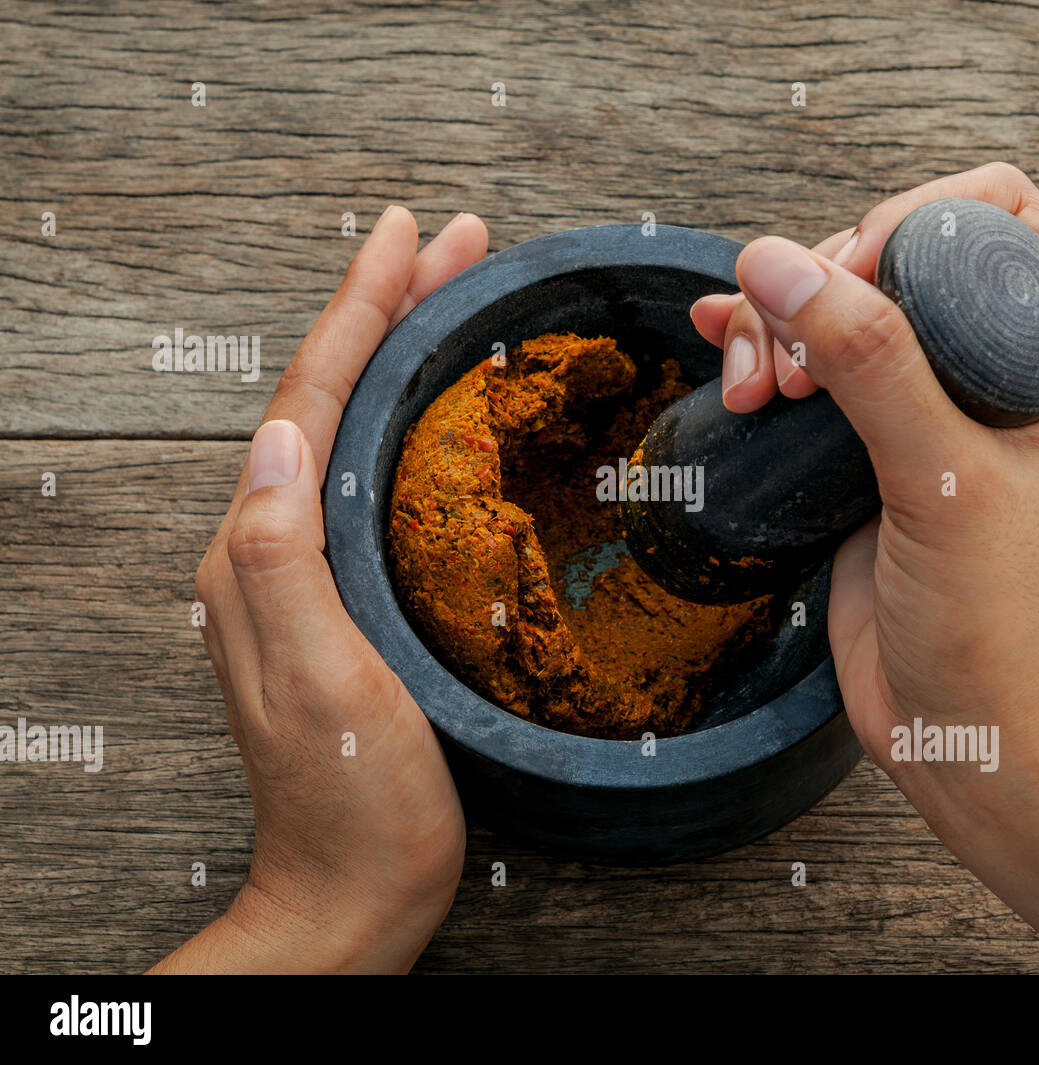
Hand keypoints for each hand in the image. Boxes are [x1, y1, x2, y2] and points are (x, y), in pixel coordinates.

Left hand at [153, 207, 488, 972]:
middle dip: (386, 309)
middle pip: (329, 397)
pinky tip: (442, 406)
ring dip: (398, 350)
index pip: (309, 403)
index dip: (359, 312)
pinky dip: (407, 418)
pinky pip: (374, 476)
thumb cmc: (353, 803)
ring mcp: (312, 573)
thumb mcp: (321, 684)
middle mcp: (274, 550)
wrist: (358, 889)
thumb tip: (273, 440)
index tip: (406, 238)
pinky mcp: (352, 596)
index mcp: (260, 556)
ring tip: (450, 294)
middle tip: (450, 243)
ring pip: (353, 427)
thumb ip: (280, 563)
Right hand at [694, 163, 1038, 765]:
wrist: (966, 733)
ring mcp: (947, 404)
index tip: (844, 278)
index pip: (1001, 215)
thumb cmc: (999, 625)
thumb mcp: (942, 482)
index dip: (910, 223)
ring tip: (753, 390)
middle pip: (908, 253)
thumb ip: (870, 364)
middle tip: (787, 364)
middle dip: (827, 286)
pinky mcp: (887, 443)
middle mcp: (1019, 366)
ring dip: (784, 324)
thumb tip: (778, 263)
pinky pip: (822, 363)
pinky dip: (769, 348)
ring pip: (852, 304)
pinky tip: (724, 349)